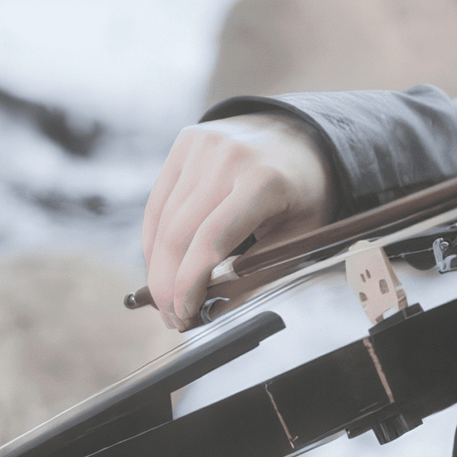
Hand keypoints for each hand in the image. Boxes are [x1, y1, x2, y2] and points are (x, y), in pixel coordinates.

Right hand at [142, 111, 333, 329]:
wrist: (299, 139)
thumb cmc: (301, 196)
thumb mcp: (296, 240)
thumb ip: (255, 276)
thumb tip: (211, 314)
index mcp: (265, 180)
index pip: (212, 239)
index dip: (190, 283)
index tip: (186, 315)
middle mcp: (229, 156)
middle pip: (178, 233)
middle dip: (168, 284)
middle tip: (173, 318)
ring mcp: (203, 145)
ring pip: (162, 220)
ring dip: (158, 267)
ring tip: (167, 298)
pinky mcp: (186, 142)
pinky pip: (158, 202)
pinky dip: (155, 240)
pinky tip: (161, 266)